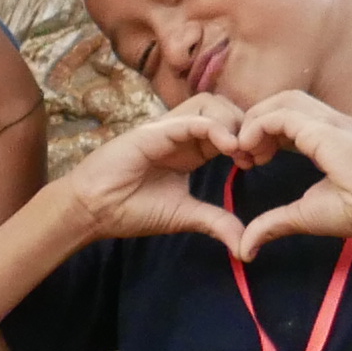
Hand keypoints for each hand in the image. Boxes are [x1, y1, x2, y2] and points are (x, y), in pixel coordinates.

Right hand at [52, 95, 250, 249]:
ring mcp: (168, 128)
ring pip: (211, 103)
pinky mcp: (155, 130)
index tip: (256, 163)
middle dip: (246, 126)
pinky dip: (215, 128)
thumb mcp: (185, 216)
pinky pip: (192, 119)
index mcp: (191, 149)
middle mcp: (182, 133)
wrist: (95, 210)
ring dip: (233, 122)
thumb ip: (216, 222)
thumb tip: (245, 247)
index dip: (247, 140)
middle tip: (254, 155)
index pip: (228, 128)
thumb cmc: (132, 210)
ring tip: (240, 151)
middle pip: (225, 108)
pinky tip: (228, 148)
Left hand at [223, 86, 351, 250]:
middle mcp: (329, 123)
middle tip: (242, 154)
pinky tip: (249, 148)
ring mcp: (328, 121)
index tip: (249, 162)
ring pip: (281, 101)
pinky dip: (259, 127)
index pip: (289, 119)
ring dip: (256, 121)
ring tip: (245, 150)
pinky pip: (280, 116)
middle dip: (255, 122)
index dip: (263, 134)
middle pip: (283, 102)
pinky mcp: (323, 128)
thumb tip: (245, 249)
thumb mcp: (303, 216)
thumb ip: (272, 224)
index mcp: (328, 138)